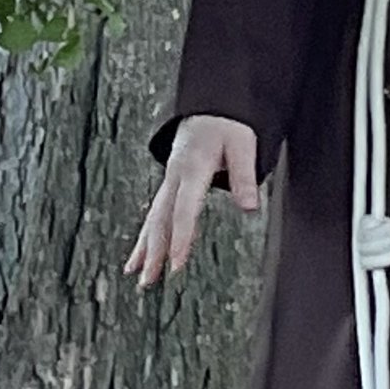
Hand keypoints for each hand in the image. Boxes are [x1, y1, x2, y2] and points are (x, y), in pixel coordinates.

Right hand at [128, 114, 260, 288]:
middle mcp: (175, 177)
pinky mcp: (170, 185)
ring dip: (146, 249)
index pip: (184, 209)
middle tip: (148, 281)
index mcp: (193, 168)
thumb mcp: (243, 145)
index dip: (181, 238)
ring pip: (153, 219)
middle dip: (155, 252)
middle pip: (161, 219)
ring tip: (139, 278)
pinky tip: (140, 258)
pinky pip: (155, 214)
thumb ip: (245, 176)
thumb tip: (250, 208)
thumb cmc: (229, 125)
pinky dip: (147, 237)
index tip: (176, 264)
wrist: (210, 107)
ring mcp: (169, 181)